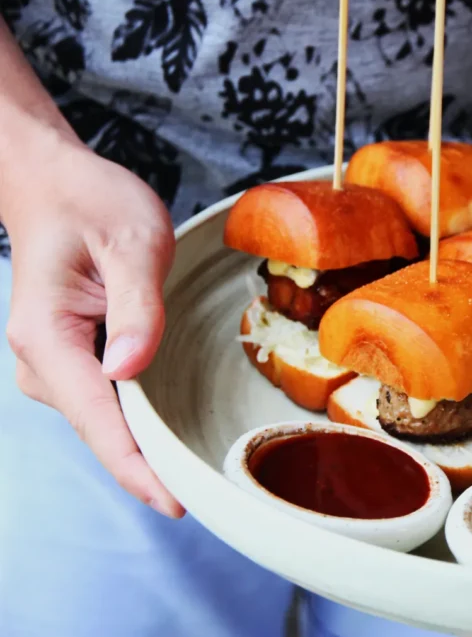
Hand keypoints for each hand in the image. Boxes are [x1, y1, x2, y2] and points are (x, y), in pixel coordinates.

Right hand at [2, 125, 183, 517]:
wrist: (56, 185)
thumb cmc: (90, 202)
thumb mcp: (131, 241)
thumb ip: (136, 305)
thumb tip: (130, 369)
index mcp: (48, 337)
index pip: (97, 419)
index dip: (137, 467)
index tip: (175, 501)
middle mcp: (42, 361)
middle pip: (104, 430)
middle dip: (152, 464)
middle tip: (213, 490)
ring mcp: (54, 365)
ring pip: (107, 421)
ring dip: (149, 444)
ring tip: (203, 467)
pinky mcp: (73, 361)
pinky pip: (109, 403)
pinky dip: (141, 420)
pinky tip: (175, 431)